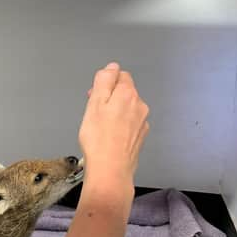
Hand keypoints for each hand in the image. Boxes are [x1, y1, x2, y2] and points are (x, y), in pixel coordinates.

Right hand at [79, 62, 149, 186]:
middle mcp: (140, 105)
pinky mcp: (140, 137)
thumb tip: (112, 67)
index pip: (120, 75)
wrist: (110, 170)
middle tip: (93, 112)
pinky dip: (120, 125)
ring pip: (127, 108)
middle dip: (109, 97)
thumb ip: (104, 80)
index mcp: (128, 94)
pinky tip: (110, 136)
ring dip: (115, 111)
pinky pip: (130, 123)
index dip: (105, 82)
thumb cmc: (98, 137)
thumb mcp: (95, 102)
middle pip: (124, 92)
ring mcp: (142, 122)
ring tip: (100, 126)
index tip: (94, 96)